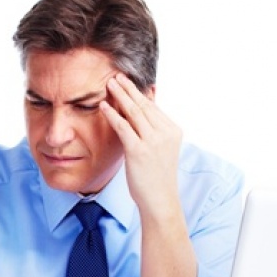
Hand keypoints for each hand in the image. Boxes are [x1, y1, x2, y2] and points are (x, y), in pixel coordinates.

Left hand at [101, 73, 182, 216]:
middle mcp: (164, 133)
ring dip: (120, 95)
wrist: (160, 200)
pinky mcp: (138, 151)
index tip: (127, 82)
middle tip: (116, 76)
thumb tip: (146, 111)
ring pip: (134, 112)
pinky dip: (112, 114)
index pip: (153, 106)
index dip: (138, 92)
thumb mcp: (161, 149)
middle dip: (128, 89)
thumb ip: (154, 130)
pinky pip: (123, 127)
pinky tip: (104, 106)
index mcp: (173, 130)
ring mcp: (152, 141)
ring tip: (109, 84)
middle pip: (143, 105)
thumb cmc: (157, 177)